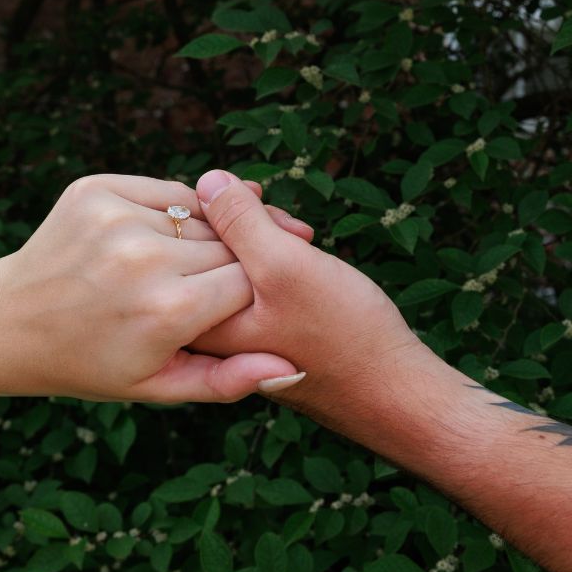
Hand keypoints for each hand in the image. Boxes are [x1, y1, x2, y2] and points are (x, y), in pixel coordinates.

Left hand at [0, 174, 312, 402]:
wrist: (6, 324)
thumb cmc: (88, 363)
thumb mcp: (158, 386)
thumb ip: (227, 379)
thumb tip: (291, 365)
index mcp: (171, 311)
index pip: (250, 282)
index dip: (246, 295)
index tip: (232, 307)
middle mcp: (147, 258)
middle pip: (227, 245)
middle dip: (226, 263)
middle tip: (199, 284)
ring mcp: (118, 217)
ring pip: (198, 214)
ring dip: (198, 235)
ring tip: (175, 264)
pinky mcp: (96, 189)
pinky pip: (163, 190)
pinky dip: (168, 210)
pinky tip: (151, 237)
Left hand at [189, 169, 433, 433]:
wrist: (387, 392)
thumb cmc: (341, 334)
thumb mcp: (288, 268)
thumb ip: (241, 224)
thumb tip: (207, 179)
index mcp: (189, 317)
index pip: (184, 235)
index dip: (234, 210)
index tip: (281, 224)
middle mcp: (194, 328)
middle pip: (198, 244)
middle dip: (247, 222)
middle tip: (298, 234)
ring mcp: (219, 330)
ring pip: (221, 255)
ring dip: (261, 235)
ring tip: (303, 240)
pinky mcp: (244, 329)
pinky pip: (237, 276)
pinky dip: (266, 256)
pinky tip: (299, 251)